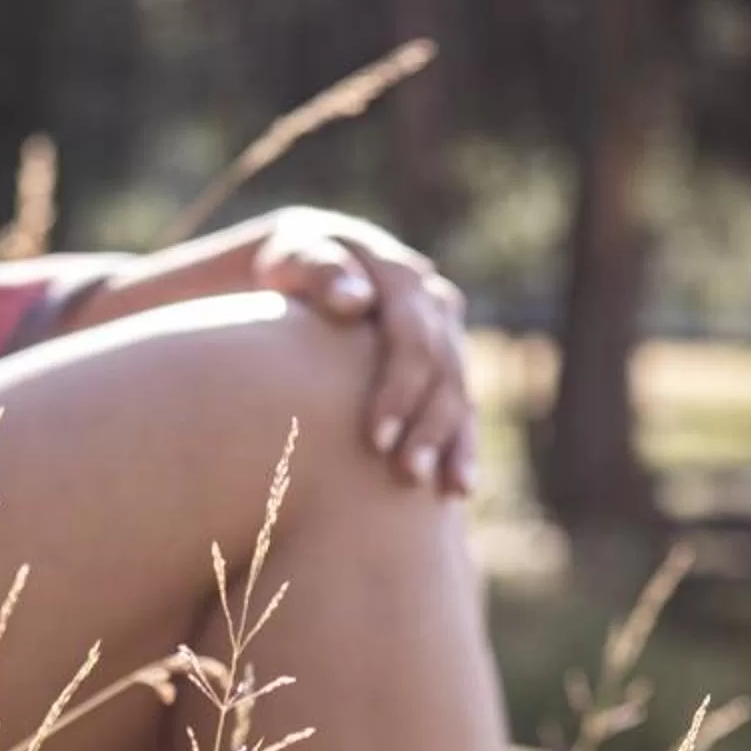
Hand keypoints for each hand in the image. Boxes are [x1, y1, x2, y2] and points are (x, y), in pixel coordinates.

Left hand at [249, 209, 478, 497]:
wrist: (305, 278)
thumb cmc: (287, 272)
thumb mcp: (293, 259)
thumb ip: (319, 271)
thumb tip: (354, 300)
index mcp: (400, 275)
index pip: (412, 337)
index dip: (400, 390)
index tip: (374, 441)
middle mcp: (433, 303)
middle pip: (444, 371)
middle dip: (429, 426)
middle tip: (407, 474)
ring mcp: (445, 335)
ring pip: (460, 393)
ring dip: (452, 443)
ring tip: (444, 491)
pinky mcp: (445, 367)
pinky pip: (463, 411)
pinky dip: (461, 449)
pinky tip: (457, 490)